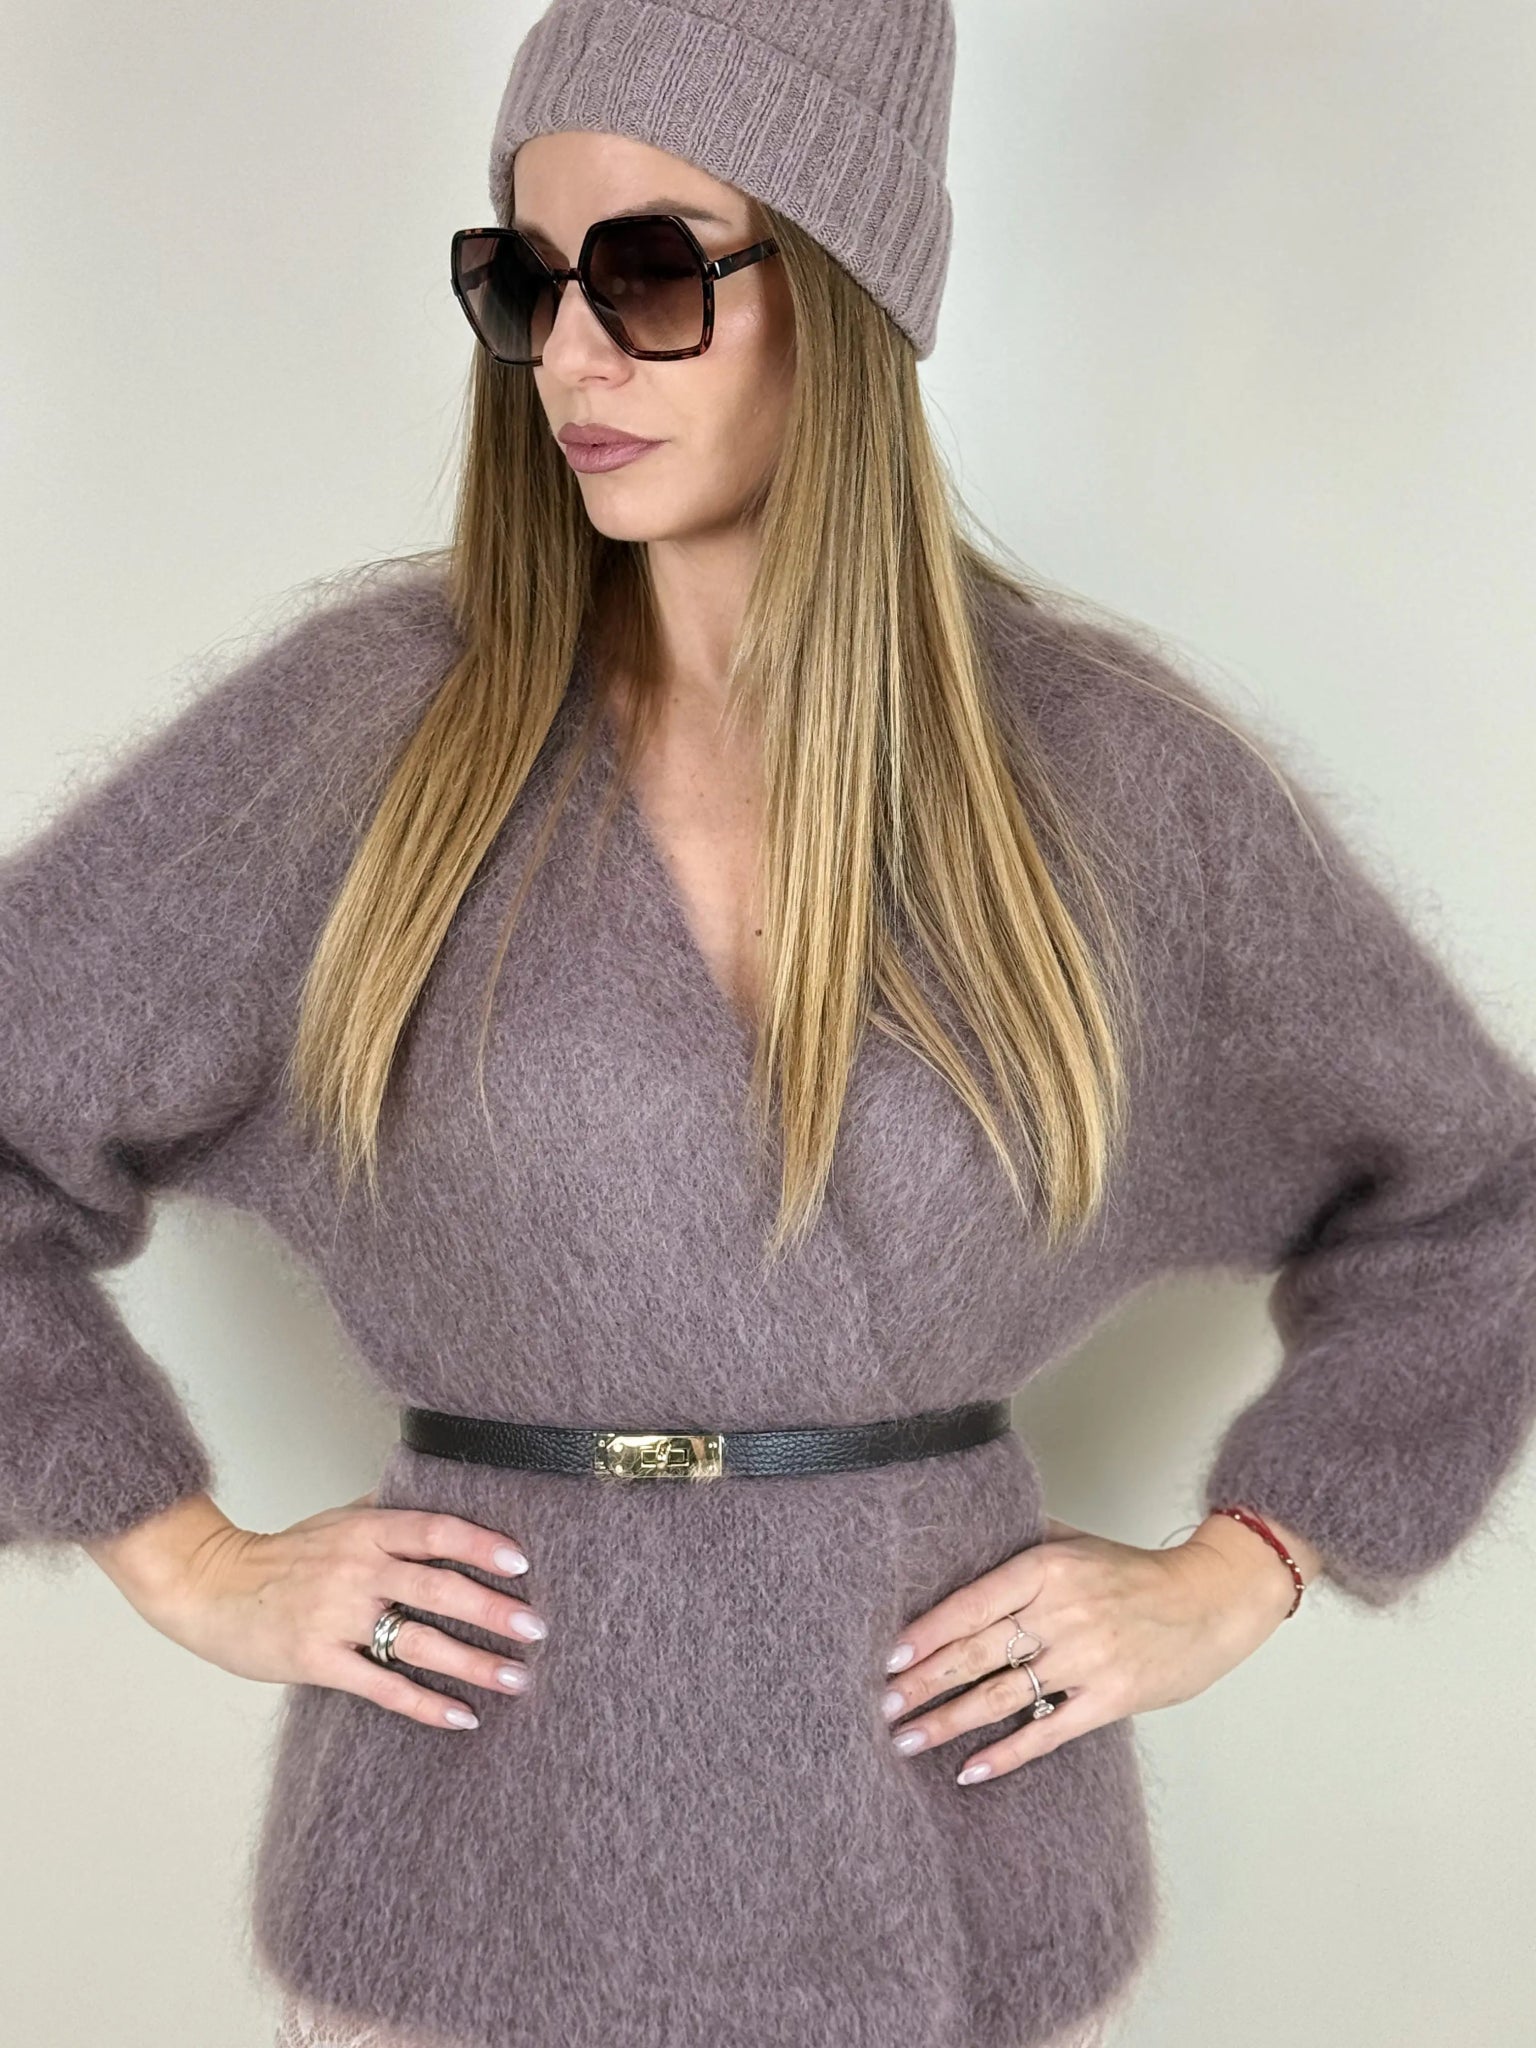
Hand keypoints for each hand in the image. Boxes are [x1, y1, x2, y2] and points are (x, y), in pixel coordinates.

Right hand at [122, 1490, 548, 1731]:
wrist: (209, 1586)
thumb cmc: (279, 1556)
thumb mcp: (335, 1520)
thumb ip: (387, 1512)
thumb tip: (444, 1494)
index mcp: (367, 1530)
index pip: (436, 1531)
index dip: (481, 1544)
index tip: (523, 1563)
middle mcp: (357, 1569)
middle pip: (439, 1588)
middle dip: (494, 1610)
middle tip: (538, 1629)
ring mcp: (337, 1617)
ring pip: (419, 1642)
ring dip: (473, 1663)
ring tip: (516, 1678)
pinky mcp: (318, 1661)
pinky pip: (383, 1686)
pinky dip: (426, 1704)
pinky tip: (463, 1717)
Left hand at [877, 1512, 1298, 1784]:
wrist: (1211, 1600)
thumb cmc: (1135, 1573)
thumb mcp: (1076, 1543)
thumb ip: (1019, 1544)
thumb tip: (957, 1542)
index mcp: (1047, 1567)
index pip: (971, 1603)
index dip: (927, 1633)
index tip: (889, 1657)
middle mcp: (1063, 1612)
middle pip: (977, 1653)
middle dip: (924, 1682)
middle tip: (881, 1705)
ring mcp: (1087, 1658)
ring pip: (1002, 1695)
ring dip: (949, 1721)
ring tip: (906, 1738)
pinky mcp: (1110, 1699)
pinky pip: (1047, 1732)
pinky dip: (1006, 1754)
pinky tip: (969, 1770)